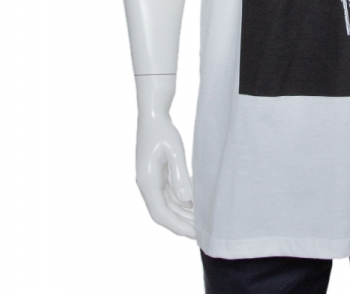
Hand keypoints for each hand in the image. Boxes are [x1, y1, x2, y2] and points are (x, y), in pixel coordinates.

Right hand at [136, 114, 195, 237]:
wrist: (153, 115)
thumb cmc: (163, 130)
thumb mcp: (174, 151)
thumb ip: (179, 175)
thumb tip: (186, 200)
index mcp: (147, 182)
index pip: (160, 213)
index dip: (177, 226)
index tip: (193, 234)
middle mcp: (146, 184)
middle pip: (164, 212)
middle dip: (182, 224)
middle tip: (202, 232)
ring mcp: (151, 180)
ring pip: (167, 205)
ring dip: (183, 214)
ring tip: (202, 221)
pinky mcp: (157, 175)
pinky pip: (169, 194)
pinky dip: (181, 202)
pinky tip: (195, 205)